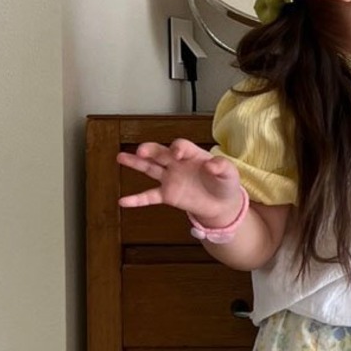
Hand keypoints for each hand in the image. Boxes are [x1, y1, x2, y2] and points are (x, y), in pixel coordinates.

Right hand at [117, 138, 243, 225]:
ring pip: (150, 168)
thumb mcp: (229, 174)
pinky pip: (149, 196)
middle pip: (160, 153)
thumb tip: (213, 164)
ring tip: (121, 157)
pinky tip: (124, 201)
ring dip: (136, 163)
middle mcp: (178, 164)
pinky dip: (137, 199)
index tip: (176, 153)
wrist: (222, 204)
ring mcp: (171, 178)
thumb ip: (222, 167)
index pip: (181, 146)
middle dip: (150, 150)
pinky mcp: (168, 195)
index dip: (177, 148)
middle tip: (142, 150)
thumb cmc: (225, 184)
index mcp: (192, 155)